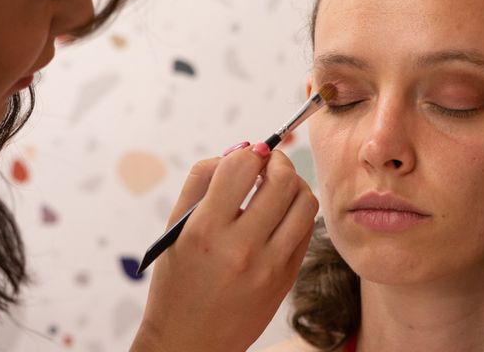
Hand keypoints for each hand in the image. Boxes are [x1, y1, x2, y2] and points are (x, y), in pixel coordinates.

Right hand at [131, 143, 318, 351]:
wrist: (192, 340)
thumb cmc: (178, 283)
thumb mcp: (176, 229)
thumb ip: (202, 181)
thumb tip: (238, 151)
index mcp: (206, 231)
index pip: (240, 167)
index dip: (247, 152)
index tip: (248, 154)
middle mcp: (242, 248)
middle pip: (281, 180)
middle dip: (276, 159)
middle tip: (267, 162)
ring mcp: (270, 265)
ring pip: (304, 201)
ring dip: (293, 182)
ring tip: (277, 185)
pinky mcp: (287, 277)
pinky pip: (307, 227)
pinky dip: (298, 209)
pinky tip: (281, 211)